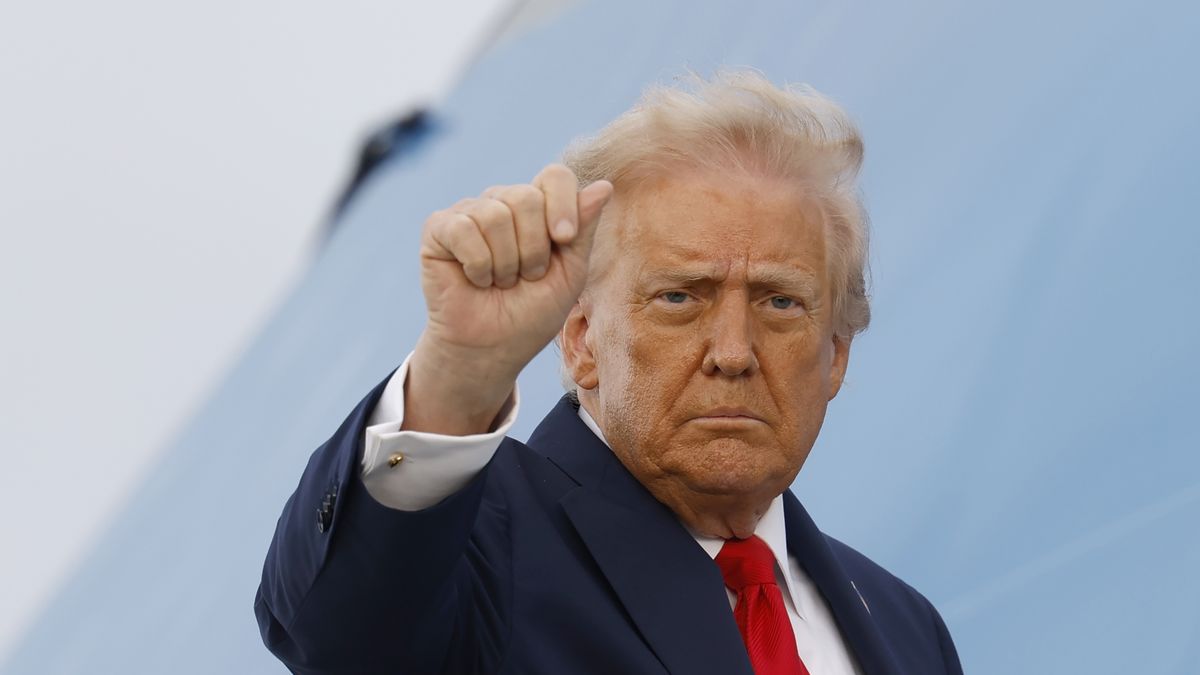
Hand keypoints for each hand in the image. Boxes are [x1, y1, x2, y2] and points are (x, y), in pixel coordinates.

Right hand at [405, 164, 613, 433]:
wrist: (492, 349)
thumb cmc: (532, 313)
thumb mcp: (570, 273)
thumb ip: (583, 229)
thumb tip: (604, 185)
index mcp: (537, 208)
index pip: (554, 176)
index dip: (562, 204)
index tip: (564, 239)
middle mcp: (502, 202)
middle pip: (527, 197)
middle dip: (533, 249)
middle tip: (526, 276)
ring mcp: (469, 212)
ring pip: (495, 215)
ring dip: (505, 263)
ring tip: (501, 282)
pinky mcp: (439, 228)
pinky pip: (463, 229)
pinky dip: (477, 265)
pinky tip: (475, 279)